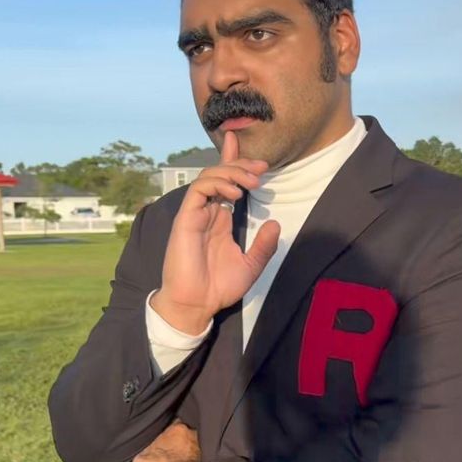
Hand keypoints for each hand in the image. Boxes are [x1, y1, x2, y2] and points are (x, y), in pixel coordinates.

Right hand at [151, 131, 280, 333]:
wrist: (198, 303)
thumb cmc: (219, 287)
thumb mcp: (251, 265)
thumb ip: (264, 245)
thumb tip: (276, 223)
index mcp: (220, 219)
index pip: (227, 183)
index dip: (236, 162)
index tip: (259, 158)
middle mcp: (207, 212)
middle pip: (219, 174)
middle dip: (241, 164)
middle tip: (262, 167)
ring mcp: (195, 213)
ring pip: (208, 176)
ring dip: (232, 172)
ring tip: (252, 181)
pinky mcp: (185, 218)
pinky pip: (198, 190)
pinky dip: (217, 184)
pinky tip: (235, 194)